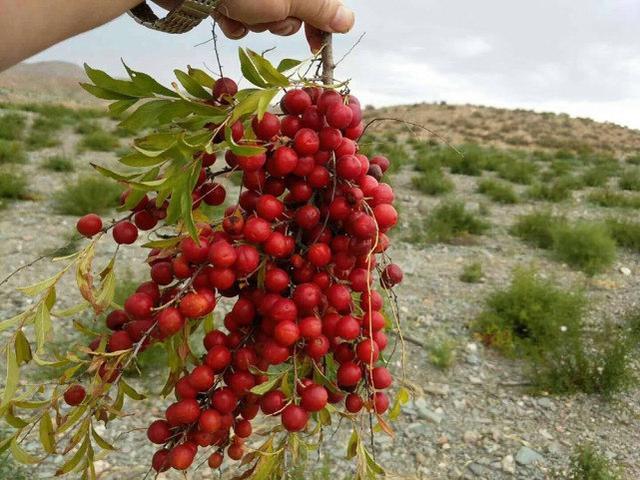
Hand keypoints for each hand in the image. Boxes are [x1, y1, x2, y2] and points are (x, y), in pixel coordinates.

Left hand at [154, 0, 354, 51]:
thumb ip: (320, 8)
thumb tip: (348, 20)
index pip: (319, 0)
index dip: (322, 24)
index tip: (317, 46)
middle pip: (292, 10)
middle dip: (280, 21)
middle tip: (268, 14)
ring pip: (264, 18)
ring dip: (254, 23)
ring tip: (240, 9)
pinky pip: (239, 18)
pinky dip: (233, 22)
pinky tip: (223, 12)